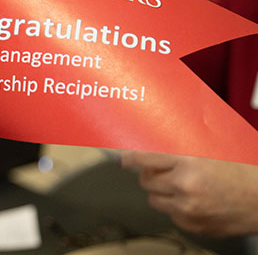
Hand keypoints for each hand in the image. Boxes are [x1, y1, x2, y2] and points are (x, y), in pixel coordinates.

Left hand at [121, 151, 257, 236]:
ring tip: (179, 186)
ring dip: (161, 192)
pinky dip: (176, 208)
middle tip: (162, 171)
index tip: (124, 160)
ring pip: (155, 200)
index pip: (144, 160)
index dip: (131, 159)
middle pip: (146, 182)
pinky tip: (192, 200)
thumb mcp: (213, 149)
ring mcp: (188, 209)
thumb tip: (158, 142)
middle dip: (150, 175)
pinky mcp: (193, 225)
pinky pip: (171, 215)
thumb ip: (184, 146)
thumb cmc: (244, 171)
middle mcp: (185, 186)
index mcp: (188, 163)